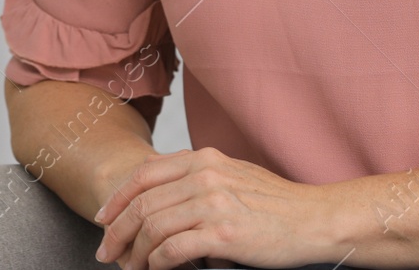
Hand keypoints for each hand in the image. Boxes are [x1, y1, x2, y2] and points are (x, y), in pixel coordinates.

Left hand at [92, 147, 346, 269]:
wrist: (315, 220)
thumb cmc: (276, 204)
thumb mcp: (232, 174)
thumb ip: (196, 174)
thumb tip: (155, 183)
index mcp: (204, 159)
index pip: (144, 174)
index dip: (117, 198)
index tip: (103, 218)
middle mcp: (204, 175)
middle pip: (142, 203)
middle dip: (117, 230)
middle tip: (107, 252)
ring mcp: (214, 203)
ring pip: (153, 227)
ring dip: (135, 252)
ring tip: (131, 268)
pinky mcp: (224, 232)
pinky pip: (173, 249)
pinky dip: (157, 262)